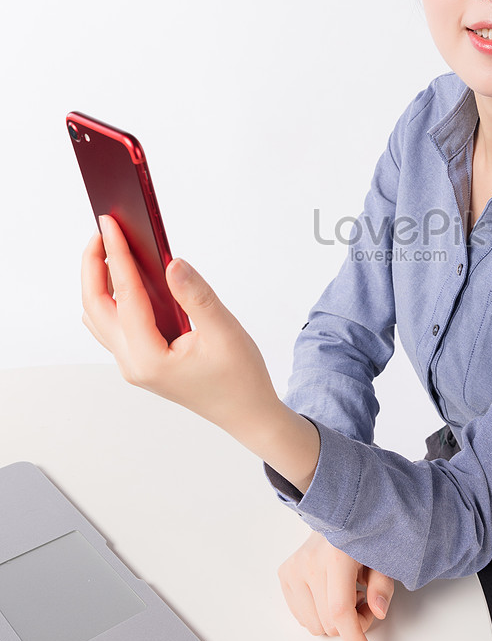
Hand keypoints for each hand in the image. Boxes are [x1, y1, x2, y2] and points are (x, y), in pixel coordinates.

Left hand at [81, 216, 319, 487]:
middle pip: (96, 307)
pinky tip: (128, 279)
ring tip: (111, 250)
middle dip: (95, 266)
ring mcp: (133, 365)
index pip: (125, 297)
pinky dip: (113, 298)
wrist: (247, 414)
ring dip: (99, 283)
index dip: (117, 256)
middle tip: (103, 232)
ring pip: (100, 317)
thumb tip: (171, 264)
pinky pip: (114, 325)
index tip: (110, 226)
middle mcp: (132, 363)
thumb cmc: (240, 379)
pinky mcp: (141, 361)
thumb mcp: (224, 332)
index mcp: (148, 358)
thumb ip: (196, 295)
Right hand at [278, 532, 394, 640]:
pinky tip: (329, 594)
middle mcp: (309, 563)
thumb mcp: (383, 557)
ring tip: (347, 595)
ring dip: (334, 622)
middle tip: (365, 601)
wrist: (336, 514)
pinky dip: (319, 615)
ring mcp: (293, 569)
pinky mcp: (284, 574)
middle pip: (330, 624)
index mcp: (336, 556)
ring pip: (315, 626)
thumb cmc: (362, 536)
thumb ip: (383, 586)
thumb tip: (377, 611)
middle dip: (352, 625)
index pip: (341, 611)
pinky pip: (302, 617)